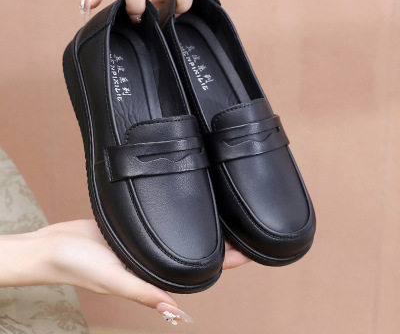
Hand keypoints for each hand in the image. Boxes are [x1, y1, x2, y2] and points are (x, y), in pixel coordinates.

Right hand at [0, 219, 249, 322]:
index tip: (253, 252)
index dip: (227, 261)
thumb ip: (143, 292)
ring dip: (204, 229)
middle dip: (222, 243)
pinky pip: (165, 224)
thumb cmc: (78, 265)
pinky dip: (181, 219)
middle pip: (196, 252)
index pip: (200, 269)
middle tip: (249, 227)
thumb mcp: (113, 279)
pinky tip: (190, 209)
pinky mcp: (136, 229)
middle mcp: (154, 261)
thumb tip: (176, 314)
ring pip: (183, 236)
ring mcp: (146, 244)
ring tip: (226, 217)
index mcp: (154, 275)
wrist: (54, 244)